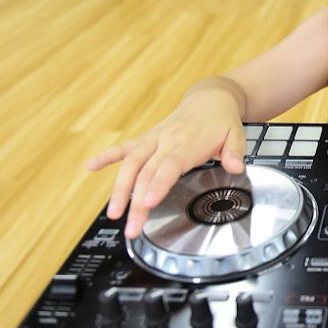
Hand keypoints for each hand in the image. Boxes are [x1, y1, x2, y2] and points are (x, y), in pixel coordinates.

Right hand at [84, 88, 246, 238]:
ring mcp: (154, 139)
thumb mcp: (237, 134)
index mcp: (189, 142)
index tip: (147, 202)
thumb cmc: (222, 121)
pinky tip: (90, 166)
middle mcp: (167, 140)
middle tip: (131, 228)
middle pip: (147, 172)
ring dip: (119, 188)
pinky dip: (106, 156)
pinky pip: (124, 147)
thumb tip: (236, 166)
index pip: (170, 165)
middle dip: (136, 202)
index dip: (158, 184)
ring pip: (131, 163)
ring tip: (112, 213)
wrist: (210, 99)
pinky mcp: (146, 138)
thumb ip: (235, 152)